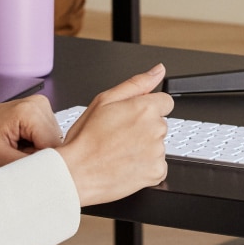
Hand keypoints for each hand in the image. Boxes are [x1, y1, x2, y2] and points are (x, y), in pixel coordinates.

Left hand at [0, 95, 61, 166]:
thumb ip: (24, 166)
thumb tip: (45, 176)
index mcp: (30, 112)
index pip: (54, 147)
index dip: (43, 163)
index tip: (28, 168)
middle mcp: (39, 105)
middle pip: (56, 143)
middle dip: (39, 156)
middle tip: (17, 155)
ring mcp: (41, 106)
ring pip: (54, 141)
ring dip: (38, 151)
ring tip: (17, 148)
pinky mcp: (40, 111)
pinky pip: (48, 135)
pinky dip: (37, 144)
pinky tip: (21, 143)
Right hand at [58, 65, 172, 205]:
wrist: (77, 173)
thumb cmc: (86, 139)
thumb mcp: (105, 100)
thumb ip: (137, 83)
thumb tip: (158, 70)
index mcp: (145, 108)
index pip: (165, 102)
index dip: (148, 108)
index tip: (134, 118)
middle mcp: (155, 129)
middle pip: (160, 124)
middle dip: (145, 128)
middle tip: (120, 136)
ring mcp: (158, 153)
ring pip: (158, 145)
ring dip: (145, 148)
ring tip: (120, 152)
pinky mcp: (157, 173)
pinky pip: (158, 166)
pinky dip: (146, 167)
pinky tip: (127, 165)